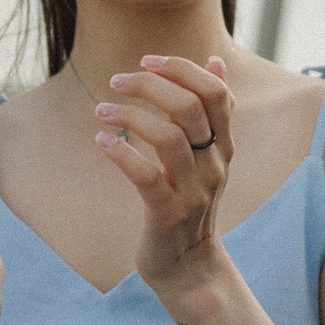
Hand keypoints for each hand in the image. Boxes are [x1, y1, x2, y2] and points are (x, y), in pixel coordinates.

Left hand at [91, 55, 235, 293]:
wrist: (189, 266)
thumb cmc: (189, 203)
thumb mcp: (206, 155)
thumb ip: (211, 110)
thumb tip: (215, 59)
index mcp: (223, 146)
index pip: (216, 93)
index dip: (182, 68)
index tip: (147, 60)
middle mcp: (213, 165)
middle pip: (191, 108)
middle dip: (150, 85)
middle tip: (116, 82)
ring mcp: (193, 191)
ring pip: (168, 137)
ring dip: (130, 116)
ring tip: (102, 111)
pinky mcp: (167, 214)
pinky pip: (146, 176)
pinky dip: (120, 153)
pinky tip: (101, 141)